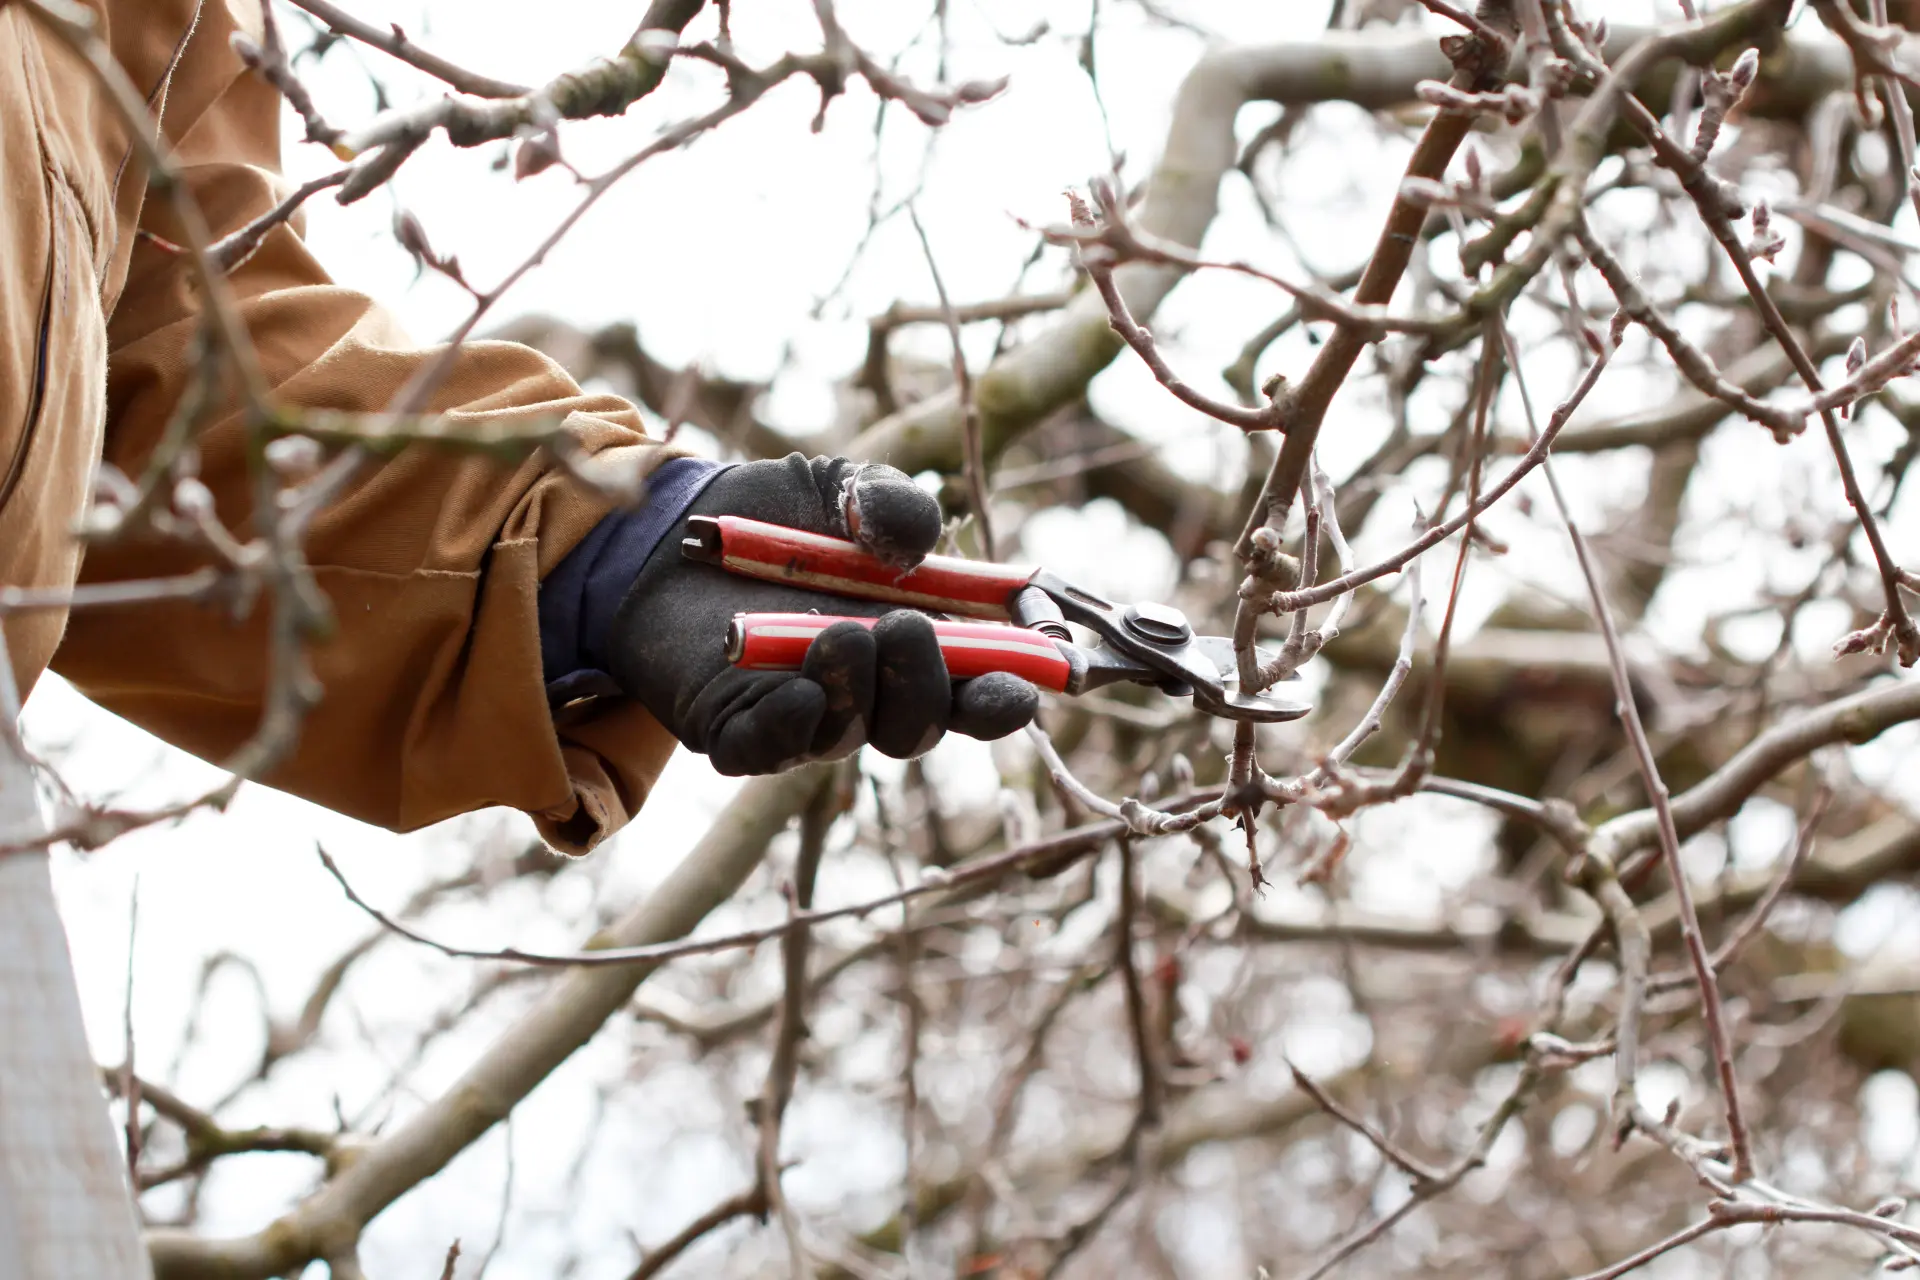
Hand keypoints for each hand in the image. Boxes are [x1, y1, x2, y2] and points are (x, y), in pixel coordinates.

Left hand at [608, 454, 1039, 774]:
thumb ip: (894, 503)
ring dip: (861, 691)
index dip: (1010, 694)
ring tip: (840, 636)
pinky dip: (796, 725)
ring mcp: (807, 716)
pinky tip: (800, 689)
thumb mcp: (845, 486)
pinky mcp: (739, 731)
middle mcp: (871, 691)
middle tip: (904, 628)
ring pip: (855, 734)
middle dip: (929, 688)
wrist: (670, 528)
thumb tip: (913, 546)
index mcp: (919, 643)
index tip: (1024, 680)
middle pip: (923, 725)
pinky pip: (775, 749)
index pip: (980, 690)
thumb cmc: (775, 513)